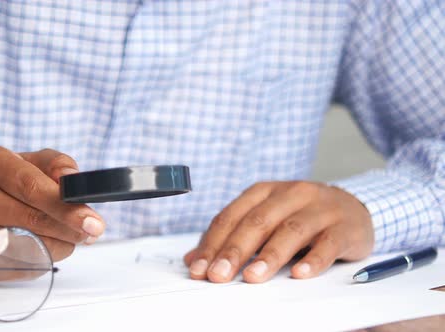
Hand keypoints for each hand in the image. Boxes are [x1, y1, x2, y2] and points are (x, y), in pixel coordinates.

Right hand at [0, 145, 104, 267]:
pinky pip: (16, 266)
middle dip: (69, 228)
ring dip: (58, 246)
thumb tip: (72, 179)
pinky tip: (44, 250)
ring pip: (26, 246)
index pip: (30, 186)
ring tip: (68, 239)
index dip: (65, 205)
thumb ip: (57, 164)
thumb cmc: (11, 182)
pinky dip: (40, 261)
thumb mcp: (34, 163)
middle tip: (91, 233)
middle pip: (30, 217)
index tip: (92, 220)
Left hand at [184, 181, 373, 282]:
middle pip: (257, 222)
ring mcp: (319, 208)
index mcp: (264, 191)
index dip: (213, 243)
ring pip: (290, 231)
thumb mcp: (265, 220)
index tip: (199, 269)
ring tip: (252, 277)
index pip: (232, 216)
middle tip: (218, 275)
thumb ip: (230, 237)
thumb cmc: (300, 216)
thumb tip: (193, 259)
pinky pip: (328, 243)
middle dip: (234, 250)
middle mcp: (290, 194)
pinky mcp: (344, 226)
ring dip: (269, 255)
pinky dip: (313, 260)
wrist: (354, 207)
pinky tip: (299, 275)